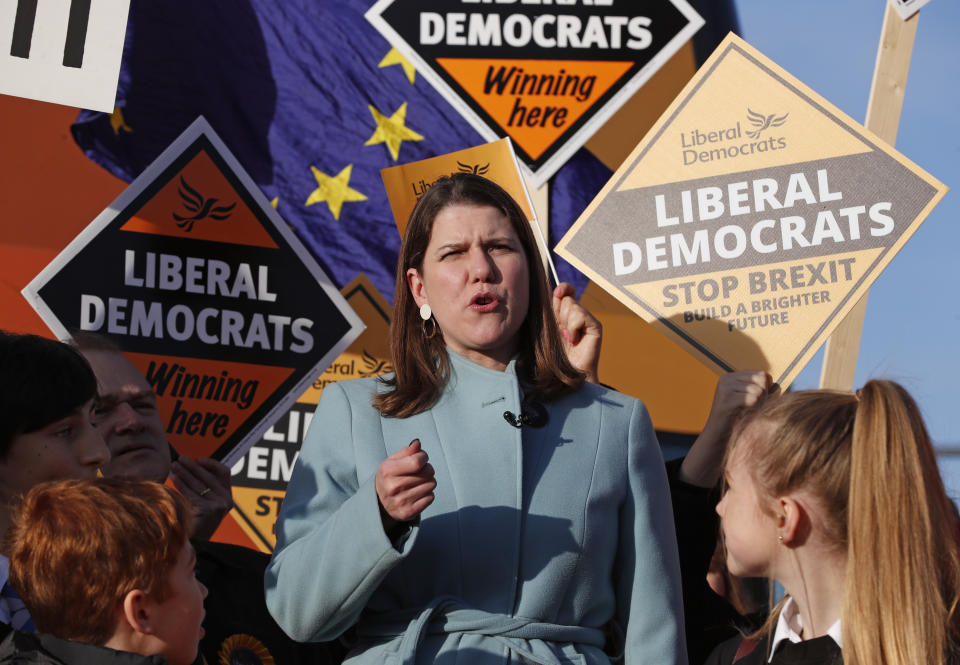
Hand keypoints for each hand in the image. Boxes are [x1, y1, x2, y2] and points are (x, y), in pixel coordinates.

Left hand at [171, 456, 233, 540]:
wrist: (191, 546)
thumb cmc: (193, 526)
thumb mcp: (203, 505)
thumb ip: (203, 489)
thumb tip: (190, 466)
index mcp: (228, 498)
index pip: (225, 473)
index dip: (211, 464)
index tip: (198, 459)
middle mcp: (226, 501)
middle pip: (209, 476)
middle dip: (192, 466)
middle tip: (180, 459)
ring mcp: (219, 506)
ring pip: (199, 483)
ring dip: (185, 472)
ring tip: (174, 466)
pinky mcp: (208, 509)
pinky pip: (192, 492)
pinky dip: (181, 483)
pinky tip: (174, 478)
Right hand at [375, 439, 435, 531]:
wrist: (379, 503)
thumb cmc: (389, 477)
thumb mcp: (392, 461)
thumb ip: (407, 451)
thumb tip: (417, 443)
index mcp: (388, 471)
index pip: (417, 461)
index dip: (423, 457)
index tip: (421, 458)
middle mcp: (393, 487)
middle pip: (428, 472)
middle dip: (427, 469)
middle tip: (419, 472)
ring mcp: (400, 501)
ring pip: (431, 484)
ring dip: (428, 481)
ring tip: (418, 483)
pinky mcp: (408, 512)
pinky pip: (431, 497)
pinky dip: (427, 494)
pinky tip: (417, 493)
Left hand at [552, 282, 601, 382]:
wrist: (565, 373)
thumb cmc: (554, 354)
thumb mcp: (550, 328)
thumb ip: (553, 310)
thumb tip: (556, 291)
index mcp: (567, 314)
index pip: (568, 292)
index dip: (564, 289)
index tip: (558, 292)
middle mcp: (580, 315)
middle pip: (568, 299)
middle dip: (560, 316)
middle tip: (562, 333)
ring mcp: (589, 321)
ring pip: (573, 307)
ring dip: (566, 324)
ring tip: (568, 339)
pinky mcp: (596, 327)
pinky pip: (580, 316)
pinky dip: (573, 329)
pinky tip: (574, 340)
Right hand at [679, 371, 773, 486]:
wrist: (719, 439)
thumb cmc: (738, 421)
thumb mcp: (748, 401)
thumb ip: (760, 390)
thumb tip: (776, 385)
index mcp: (731, 377)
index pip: (762, 375)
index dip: (766, 390)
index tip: (754, 404)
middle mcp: (726, 379)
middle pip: (761, 380)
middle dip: (763, 396)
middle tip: (752, 409)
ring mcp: (724, 388)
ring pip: (758, 390)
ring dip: (758, 405)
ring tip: (747, 414)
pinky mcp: (726, 400)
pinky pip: (753, 399)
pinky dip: (753, 410)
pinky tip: (744, 416)